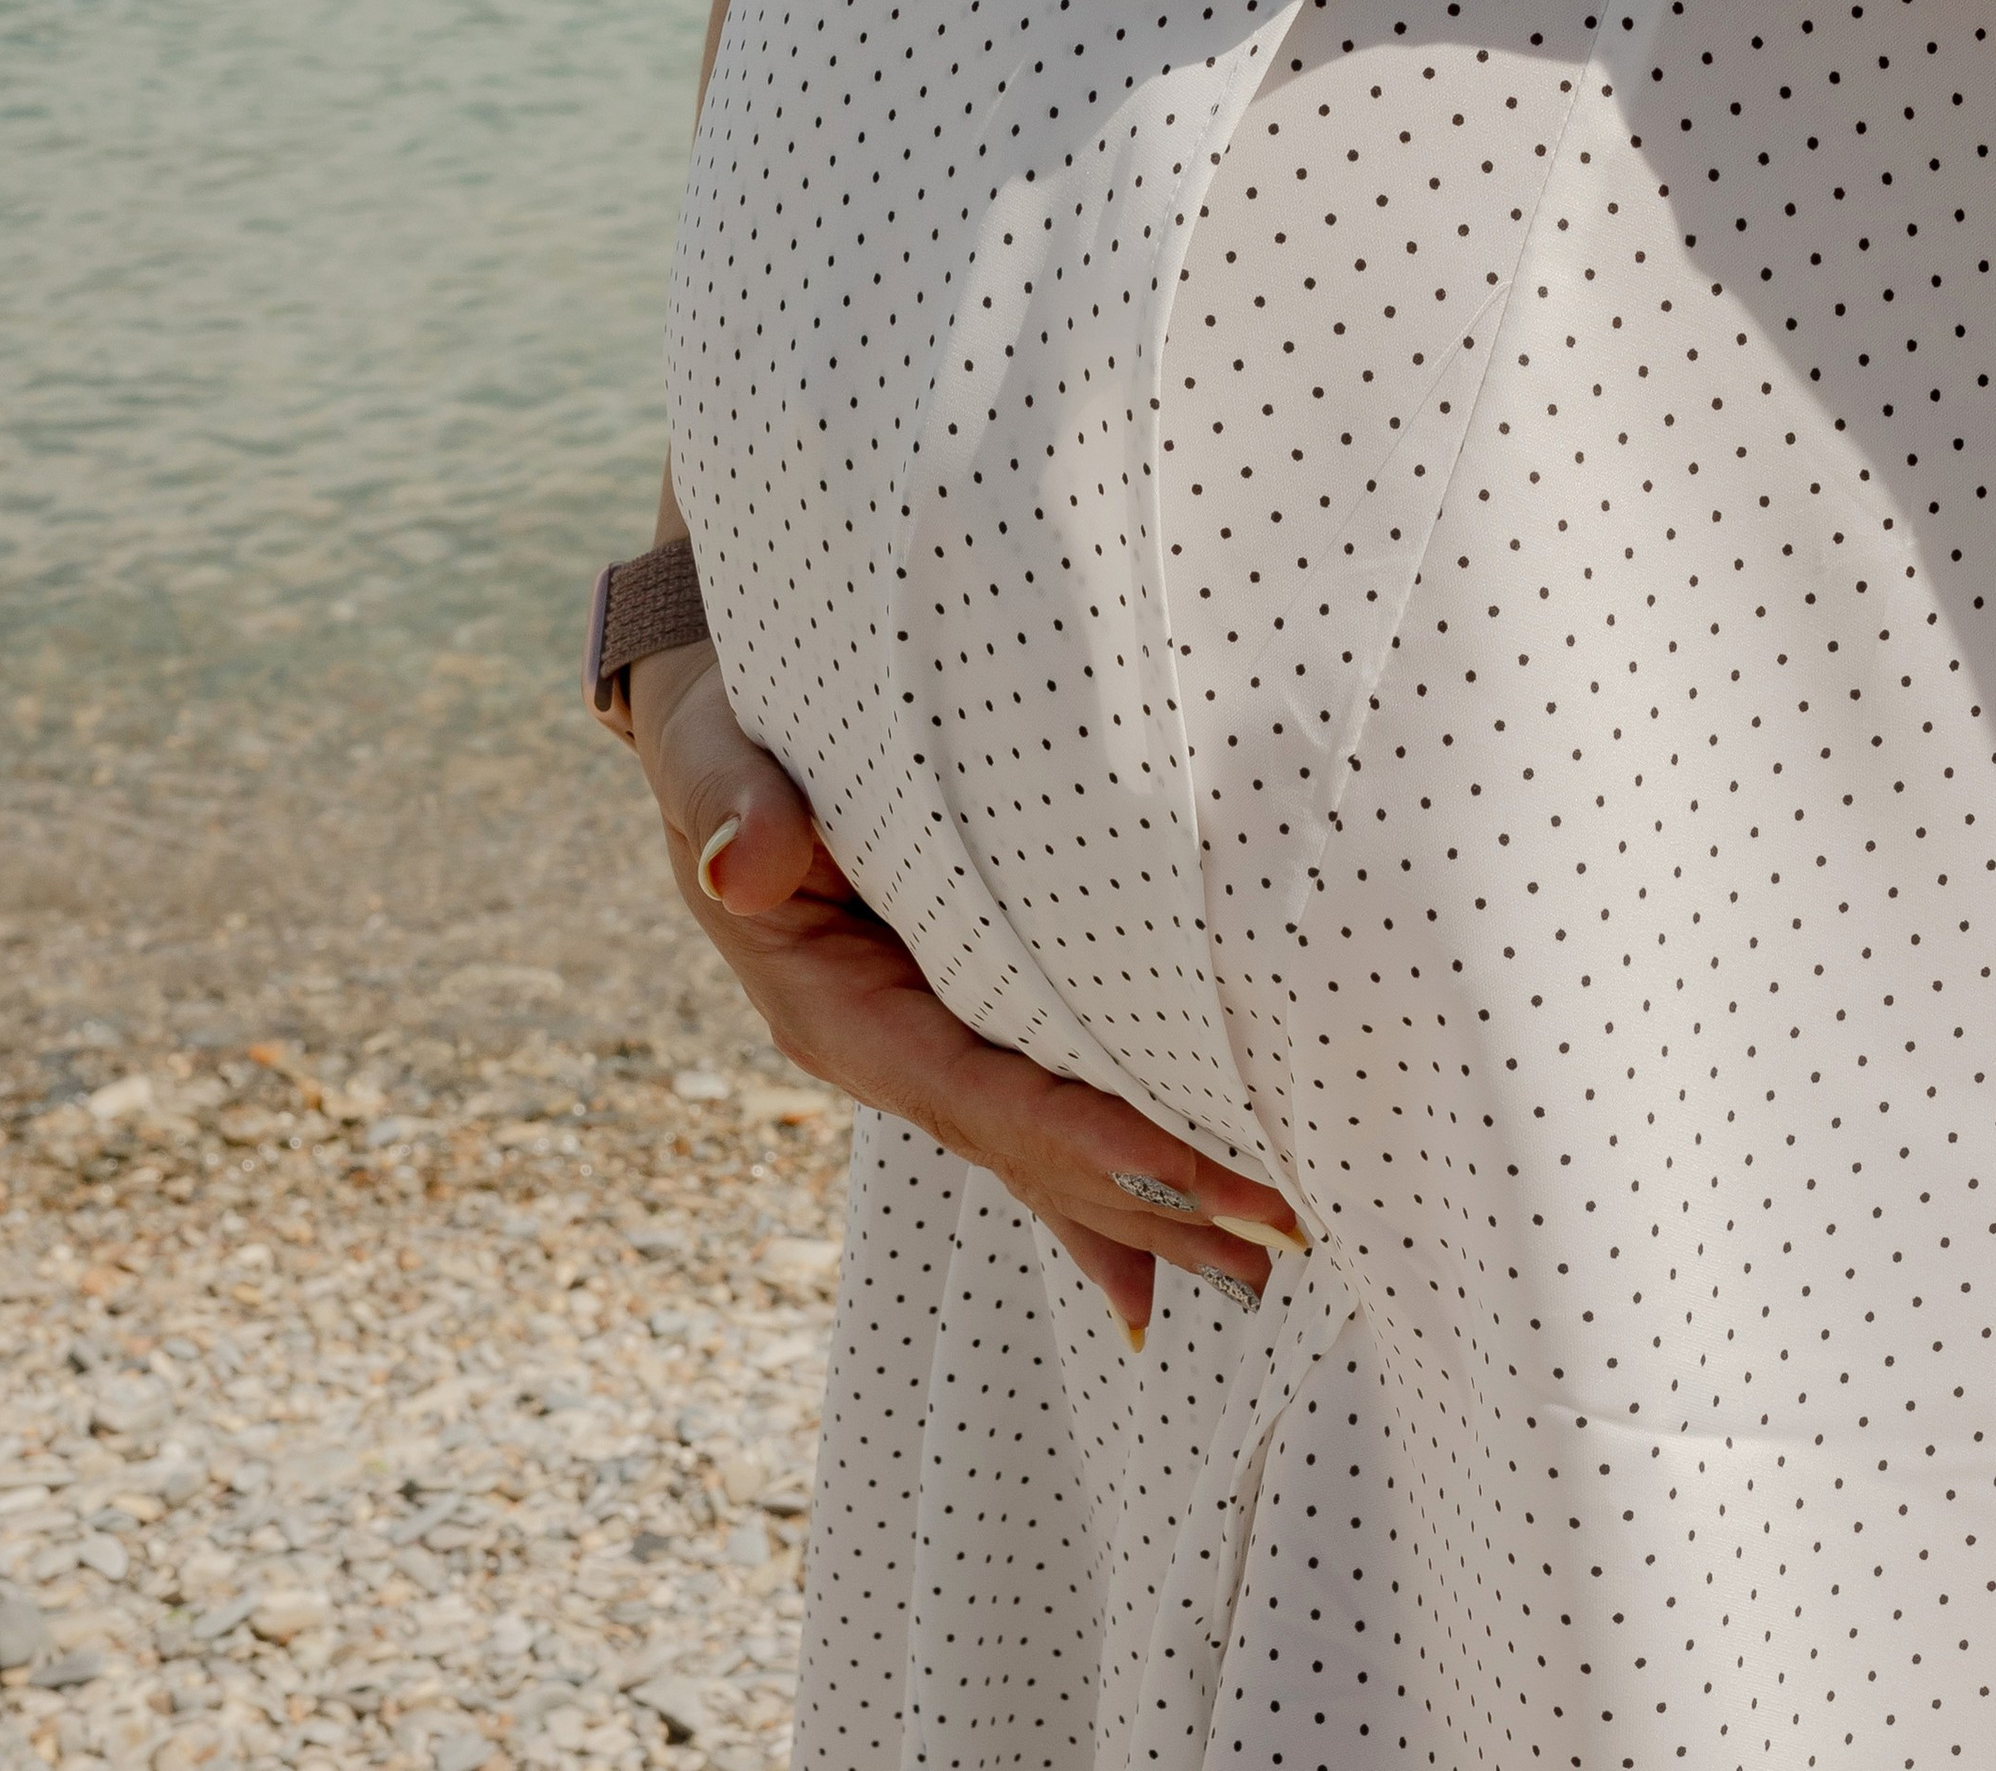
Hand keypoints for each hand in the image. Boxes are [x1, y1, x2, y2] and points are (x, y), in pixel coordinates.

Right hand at [628, 641, 1301, 1336]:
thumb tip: (745, 864)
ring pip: (1046, 1146)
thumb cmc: (731, 727)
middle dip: (1149, 1198)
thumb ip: (735, 803)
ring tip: (1264, 1268)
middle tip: (1279, 1238)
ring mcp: (926, 1045)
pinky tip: (1169, 1255)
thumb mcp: (716, 753)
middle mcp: (886, 1048)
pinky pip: (1040, 1113)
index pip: (970, 1090)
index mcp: (832, 1006)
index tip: (1183, 1173)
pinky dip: (1106, 1177)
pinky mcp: (960, 1021)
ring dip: (1151, 1207)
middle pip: (1028, 1147)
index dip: (1075, 1137)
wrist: (725, 729)